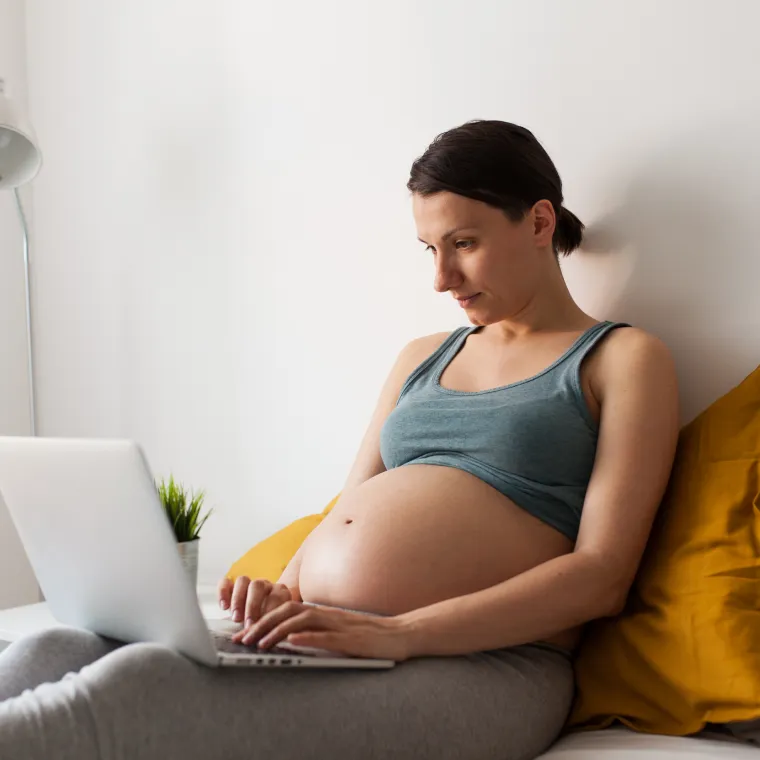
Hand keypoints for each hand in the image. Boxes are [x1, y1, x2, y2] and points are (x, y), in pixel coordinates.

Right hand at [217, 576, 293, 626]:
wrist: (260, 621)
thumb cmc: (272, 625)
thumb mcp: (276, 627)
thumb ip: (273, 628)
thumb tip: (270, 637)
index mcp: (280, 591)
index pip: (276, 595)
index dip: (271, 611)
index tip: (265, 628)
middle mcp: (264, 584)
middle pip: (257, 585)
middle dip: (252, 606)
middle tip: (248, 625)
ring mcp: (247, 584)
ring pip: (242, 581)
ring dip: (237, 600)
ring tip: (236, 619)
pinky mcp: (231, 587)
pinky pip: (225, 582)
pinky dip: (222, 592)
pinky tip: (224, 607)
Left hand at [230, 600, 412, 660]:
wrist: (401, 634)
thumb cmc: (370, 636)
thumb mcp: (338, 631)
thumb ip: (317, 631)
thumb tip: (289, 639)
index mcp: (323, 612)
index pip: (287, 609)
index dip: (263, 618)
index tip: (245, 632)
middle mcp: (328, 615)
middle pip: (289, 611)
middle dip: (263, 623)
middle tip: (243, 638)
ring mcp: (340, 625)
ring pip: (302, 620)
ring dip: (278, 630)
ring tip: (261, 642)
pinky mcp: (352, 638)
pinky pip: (326, 635)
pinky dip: (307, 636)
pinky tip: (292, 641)